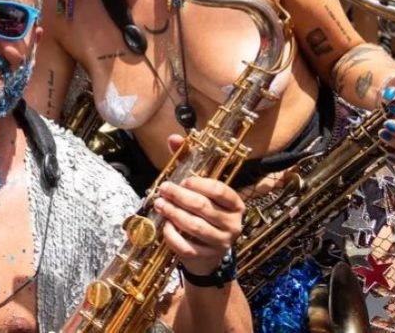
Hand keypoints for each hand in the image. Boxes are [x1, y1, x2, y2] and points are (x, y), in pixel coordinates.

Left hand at [156, 136, 244, 277]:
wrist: (207, 252)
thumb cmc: (202, 211)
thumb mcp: (198, 187)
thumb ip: (187, 161)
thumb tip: (173, 138)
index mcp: (235, 204)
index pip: (220, 191)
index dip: (200, 184)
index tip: (183, 179)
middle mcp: (233, 223)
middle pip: (203, 207)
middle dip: (179, 196)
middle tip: (163, 189)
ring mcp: (221, 242)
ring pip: (194, 226)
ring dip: (173, 214)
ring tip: (159, 204)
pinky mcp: (207, 256)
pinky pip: (186, 246)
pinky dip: (172, 236)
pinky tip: (164, 226)